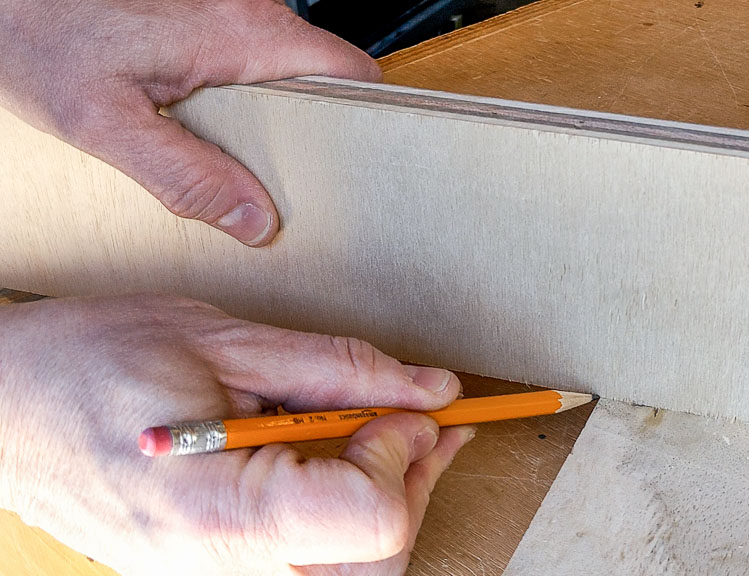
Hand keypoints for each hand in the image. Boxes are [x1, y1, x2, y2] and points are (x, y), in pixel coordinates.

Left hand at [0, 0, 379, 245]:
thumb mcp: (105, 124)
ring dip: (280, 119)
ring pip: (289, 72)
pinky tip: (216, 132)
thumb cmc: (40, 33)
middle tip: (289, 184)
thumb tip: (254, 220)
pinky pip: (255, 63)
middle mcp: (248, 12)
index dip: (363, 120)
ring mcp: (230, 9)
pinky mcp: (208, 16)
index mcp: (243, 35)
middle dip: (315, 133)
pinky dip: (250, 101)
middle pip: (324, 78)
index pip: (349, 73)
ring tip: (247, 164)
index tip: (354, 165)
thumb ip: (185, 176)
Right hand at [0, 295, 471, 574]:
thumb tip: (429, 388)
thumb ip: (339, 369)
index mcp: (218, 513)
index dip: (403, 454)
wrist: (0, 407)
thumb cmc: (85, 363)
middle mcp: (218, 570)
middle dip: (415, 484)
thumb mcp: (222, 340)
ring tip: (395, 433)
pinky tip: (349, 461)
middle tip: (426, 419)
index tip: (403, 406)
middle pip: (374, 561)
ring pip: (349, 571)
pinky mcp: (213, 571)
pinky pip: (308, 561)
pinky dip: (346, 513)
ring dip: (388, 500)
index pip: (368, 521)